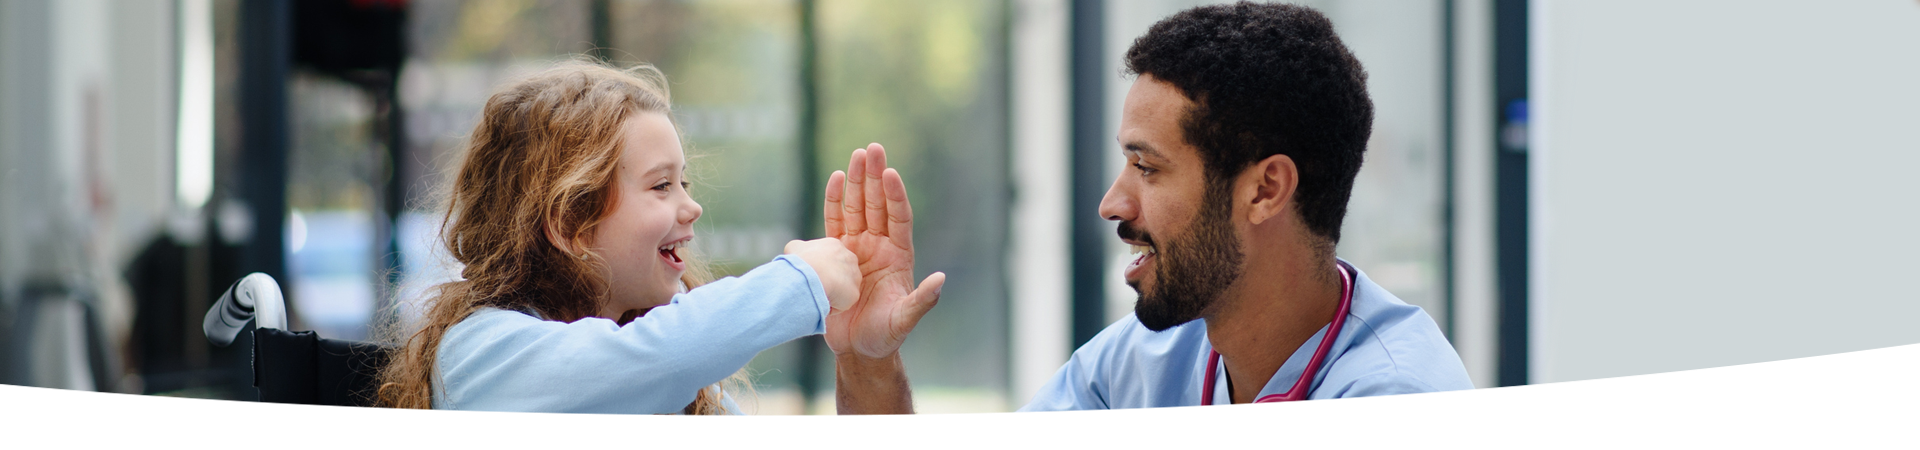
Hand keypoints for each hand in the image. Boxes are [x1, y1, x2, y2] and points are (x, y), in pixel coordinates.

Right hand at [783, 237, 860, 310]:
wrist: (810, 275)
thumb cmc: (801, 261)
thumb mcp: (794, 248)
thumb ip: (799, 249)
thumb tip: (798, 254)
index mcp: (834, 246)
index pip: (831, 258)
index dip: (821, 267)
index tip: (812, 274)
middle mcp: (849, 258)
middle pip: (840, 272)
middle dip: (830, 279)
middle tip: (816, 285)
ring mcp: (854, 276)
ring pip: (843, 288)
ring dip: (832, 293)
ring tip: (818, 294)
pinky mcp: (854, 293)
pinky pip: (842, 303)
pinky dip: (832, 306)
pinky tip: (822, 302)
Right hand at [822, 143, 945, 358]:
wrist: (857, 348)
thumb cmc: (886, 335)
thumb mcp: (905, 320)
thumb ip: (923, 301)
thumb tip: (941, 279)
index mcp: (898, 255)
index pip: (899, 218)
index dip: (896, 196)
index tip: (891, 173)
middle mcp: (879, 246)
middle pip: (877, 205)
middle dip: (875, 177)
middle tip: (873, 149)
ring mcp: (857, 247)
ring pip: (856, 208)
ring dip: (857, 182)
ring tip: (856, 156)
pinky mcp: (835, 255)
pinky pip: (834, 222)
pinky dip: (834, 201)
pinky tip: (837, 179)